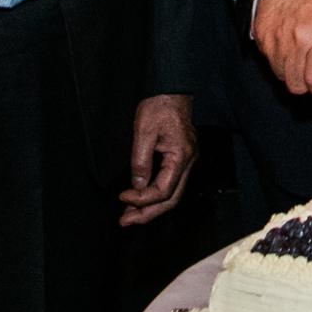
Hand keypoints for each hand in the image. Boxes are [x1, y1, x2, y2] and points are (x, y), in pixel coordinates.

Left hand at [120, 94, 197, 226]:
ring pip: (172, 194)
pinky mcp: (181, 158)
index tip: (122, 197)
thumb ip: (141, 162)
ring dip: (151, 207)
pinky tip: (140, 198)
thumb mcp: (144, 131)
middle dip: (148, 213)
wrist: (172, 89)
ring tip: (129, 215)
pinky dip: (155, 195)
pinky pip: (171, 184)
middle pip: (171, 199)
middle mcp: (189, 161)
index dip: (142, 199)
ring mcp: (187, 160)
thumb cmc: (160, 106)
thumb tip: (136, 186)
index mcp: (181, 155)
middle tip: (125, 222)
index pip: (163, 190)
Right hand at [253, 0, 311, 96]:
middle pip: (296, 85)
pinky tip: (289, 42)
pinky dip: (279, 58)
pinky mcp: (261, 35)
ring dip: (293, 71)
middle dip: (308, 83)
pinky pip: (269, 60)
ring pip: (281, 76)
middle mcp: (297, 41)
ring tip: (302, 53)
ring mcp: (276, 39)